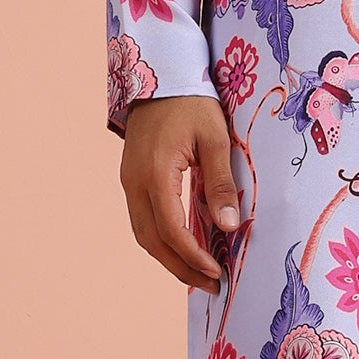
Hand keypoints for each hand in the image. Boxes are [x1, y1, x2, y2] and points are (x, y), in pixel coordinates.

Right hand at [119, 94, 240, 294]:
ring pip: (143, 234)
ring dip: (169, 258)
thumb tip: (228, 226)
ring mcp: (129, 182)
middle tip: (211, 285)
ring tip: (199, 273)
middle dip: (181, 268)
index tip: (217, 272)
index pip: (171, 230)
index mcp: (154, 174)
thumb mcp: (214, 138)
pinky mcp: (132, 178)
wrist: (160, 73)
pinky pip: (143, 220)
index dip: (193, 257)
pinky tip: (184, 246)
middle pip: (152, 241)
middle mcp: (134, 183)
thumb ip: (220, 183)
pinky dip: (162, 240)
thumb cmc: (191, 102)